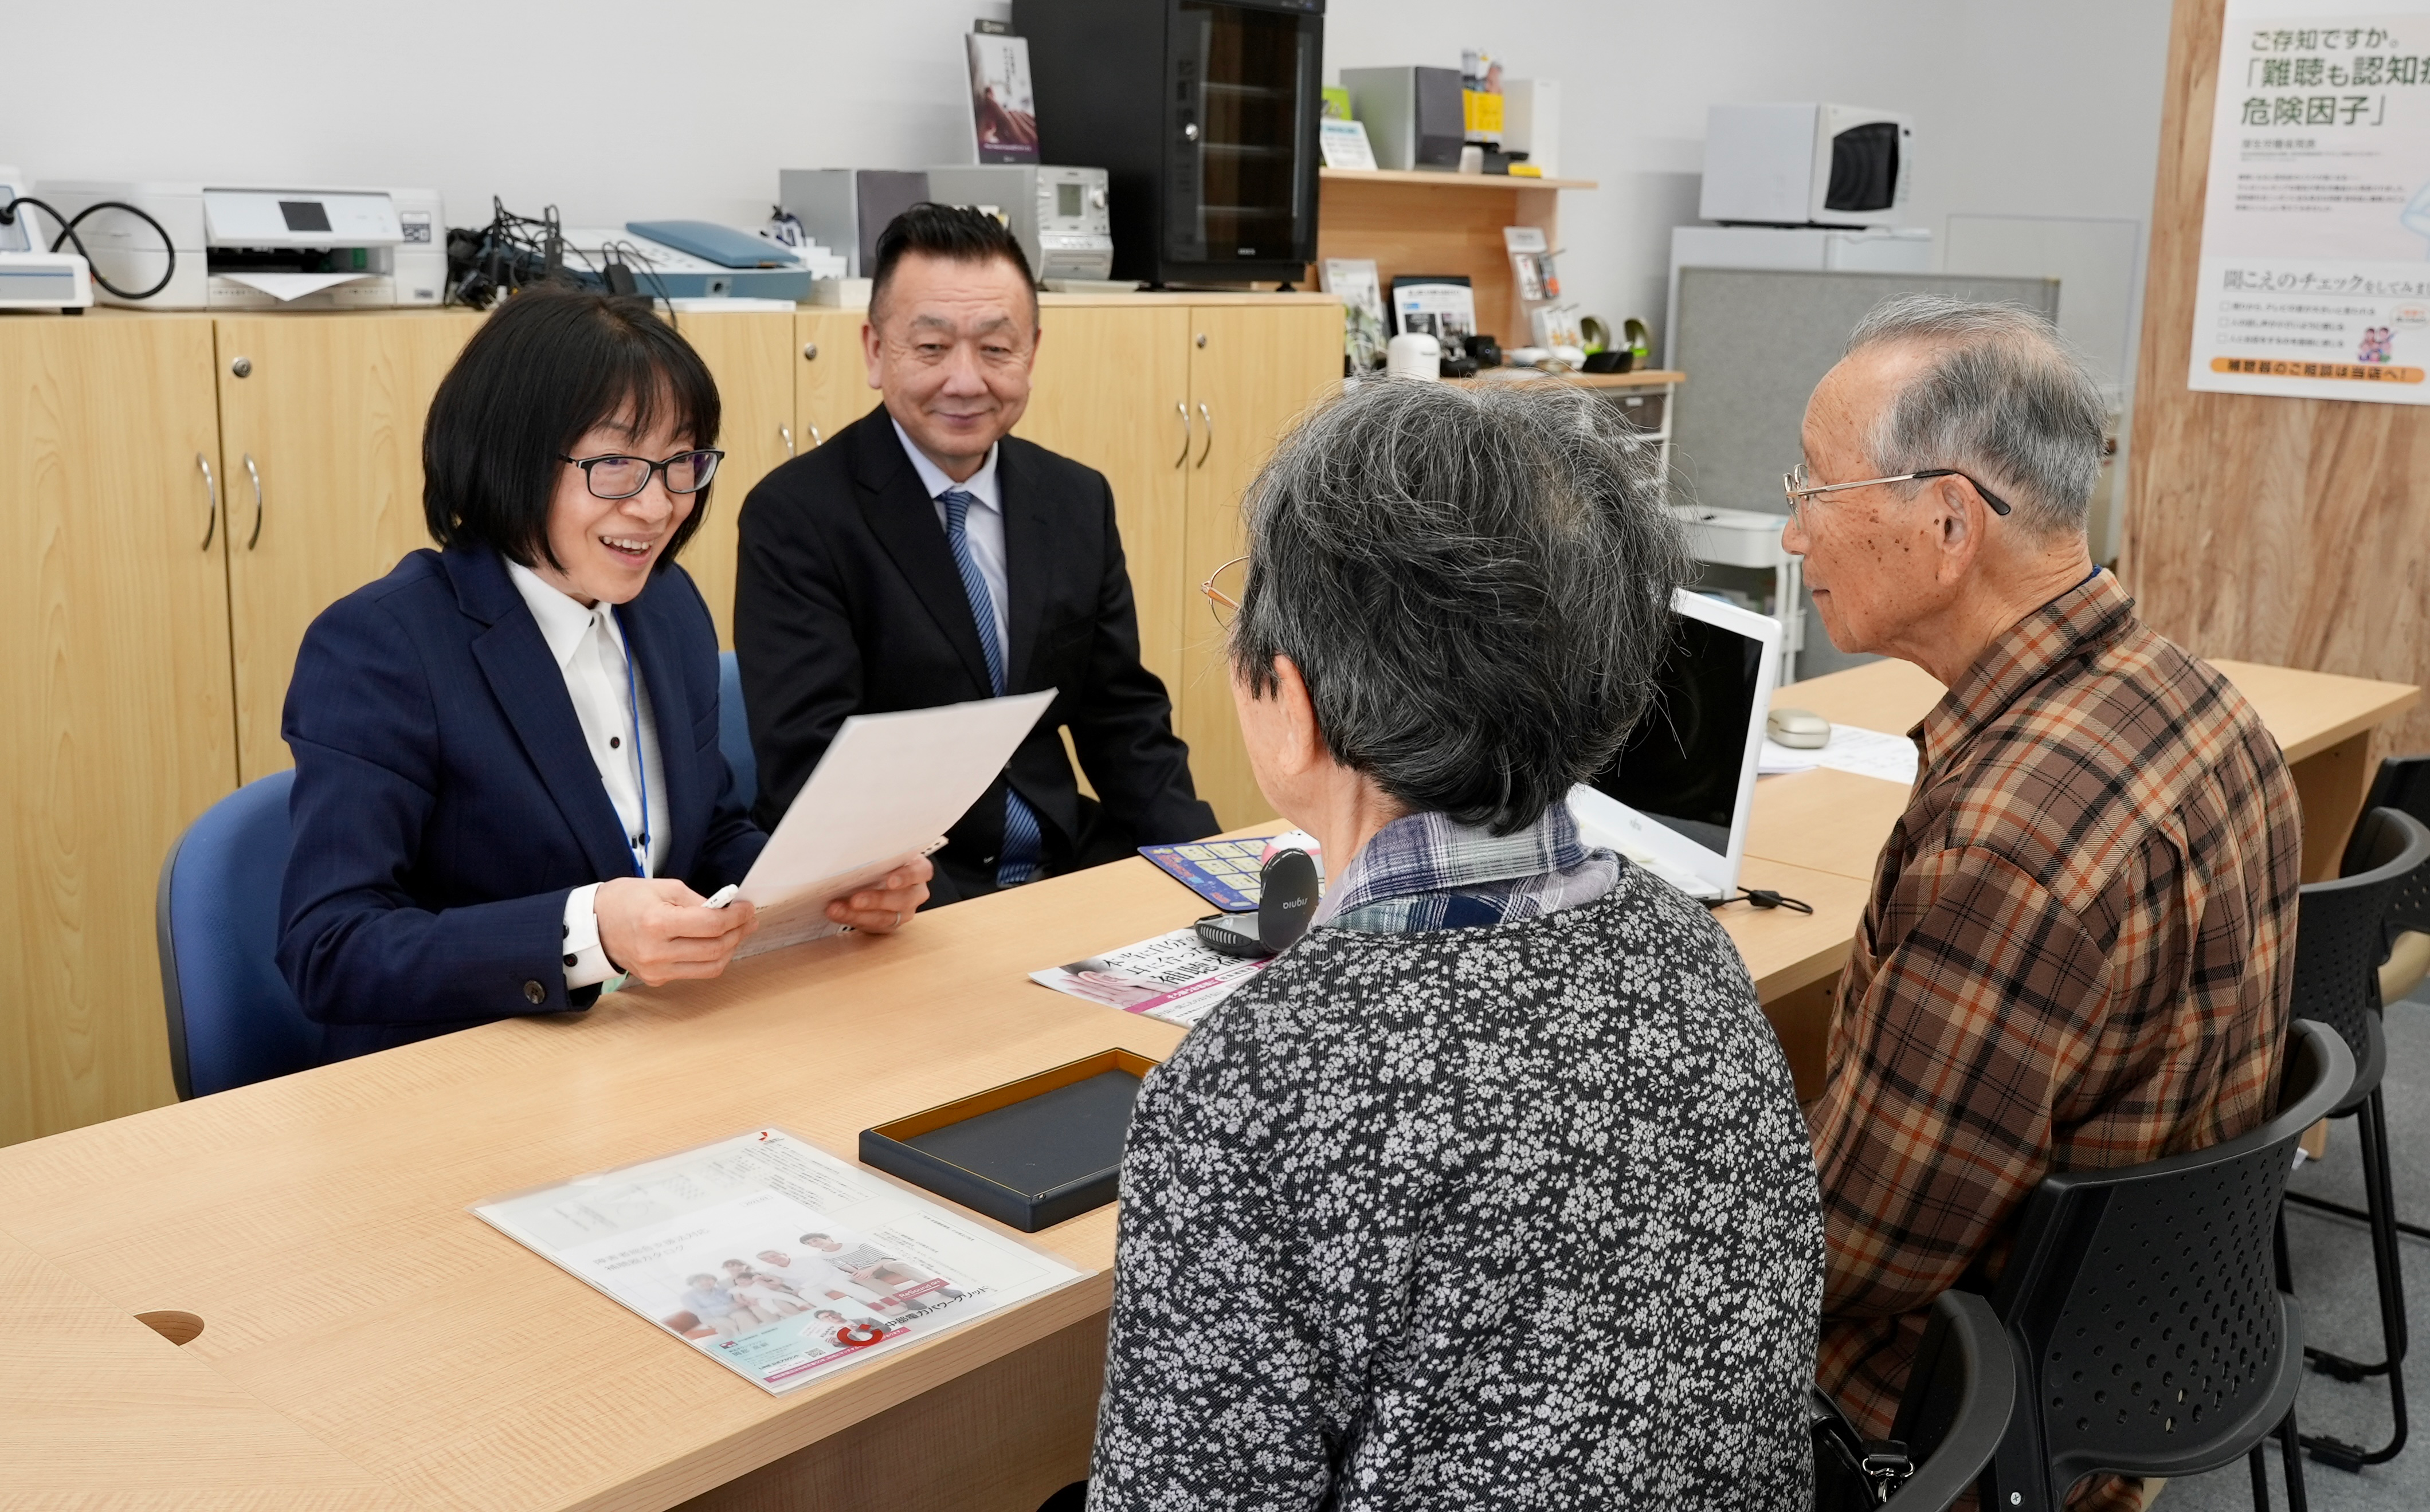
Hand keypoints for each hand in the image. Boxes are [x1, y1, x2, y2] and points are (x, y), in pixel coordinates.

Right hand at [595, 877, 759, 985]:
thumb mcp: (663, 887)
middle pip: (715, 949)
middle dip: (739, 933)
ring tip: (737, 932)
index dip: (737, 917)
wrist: (593, 924)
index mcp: (657, 923)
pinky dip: (710, 958)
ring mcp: (656, 970)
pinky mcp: (656, 980)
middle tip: (748, 920)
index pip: (711, 925)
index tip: (748, 908)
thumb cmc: (625, 900)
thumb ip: (697, 901)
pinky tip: (714, 943)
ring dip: (730, 949)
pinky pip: (694, 973)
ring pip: (710, 968)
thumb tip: (727, 909)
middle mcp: (656, 952)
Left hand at [826, 855, 932, 933]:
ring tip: (837, 909)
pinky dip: (852, 919)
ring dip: (858, 914)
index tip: (890, 881)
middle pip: (903, 899)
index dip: (906, 877)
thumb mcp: (883, 853)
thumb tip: (849, 850)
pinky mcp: (889, 925)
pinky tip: (837, 913)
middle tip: (854, 900)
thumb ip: (876, 853)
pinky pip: (872, 926)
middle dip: (876, 900)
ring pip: (886, 918)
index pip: (920, 872)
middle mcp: (915, 893)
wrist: (875, 877)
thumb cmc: (881, 861)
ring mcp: (904, 912)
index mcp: (919, 870)